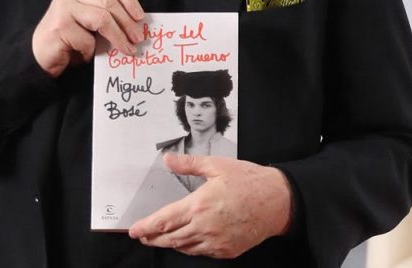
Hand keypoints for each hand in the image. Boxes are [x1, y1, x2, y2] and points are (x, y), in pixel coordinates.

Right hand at [31, 0, 144, 76]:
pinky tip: (86, 56)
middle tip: (138, 39)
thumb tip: (136, 24)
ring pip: (102, 19)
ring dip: (118, 37)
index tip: (141, 18)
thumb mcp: (89, 22)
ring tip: (127, 50)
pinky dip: (91, 51)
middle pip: (109, 3)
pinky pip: (87, 40)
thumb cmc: (68, 40)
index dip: (130, 3)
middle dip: (127, 23)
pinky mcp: (60, 26)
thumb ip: (106, 15)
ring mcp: (64, 8)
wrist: (39, 56)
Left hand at [128, 153, 292, 258]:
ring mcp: (216, 242)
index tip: (134, 230)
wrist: (277, 201)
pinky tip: (186, 241)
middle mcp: (205, 227)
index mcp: (199, 205)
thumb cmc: (248, 181)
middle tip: (143, 236)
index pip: (163, 221)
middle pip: (169, 238)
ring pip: (184, 247)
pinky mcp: (226, 250)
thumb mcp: (217, 165)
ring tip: (161, 238)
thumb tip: (168, 160)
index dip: (146, 227)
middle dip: (153, 238)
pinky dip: (189, 247)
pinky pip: (201, 252)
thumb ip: (189, 164)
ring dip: (170, 243)